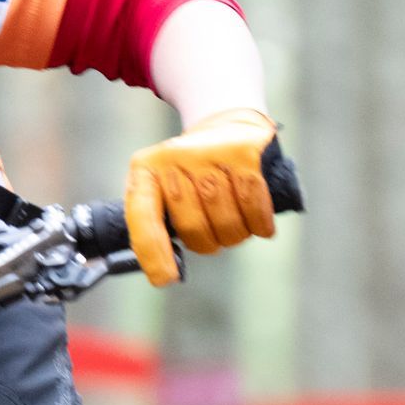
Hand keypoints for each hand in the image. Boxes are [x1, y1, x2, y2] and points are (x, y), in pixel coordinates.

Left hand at [124, 107, 277, 288]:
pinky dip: (259, 223)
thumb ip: (156, 225)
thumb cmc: (192, 172)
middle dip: (208, 243)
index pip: (143, 220)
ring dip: (235, 235)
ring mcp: (208, 153)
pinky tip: (260, 226)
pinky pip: (253, 204)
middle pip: (193, 228)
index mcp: (145, 171)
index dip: (154, 255)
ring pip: (225, 220)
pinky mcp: (242, 151)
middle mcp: (173, 159)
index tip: (166, 279)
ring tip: (235, 224)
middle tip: (214, 235)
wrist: (226, 125)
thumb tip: (164, 274)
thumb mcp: (162, 189)